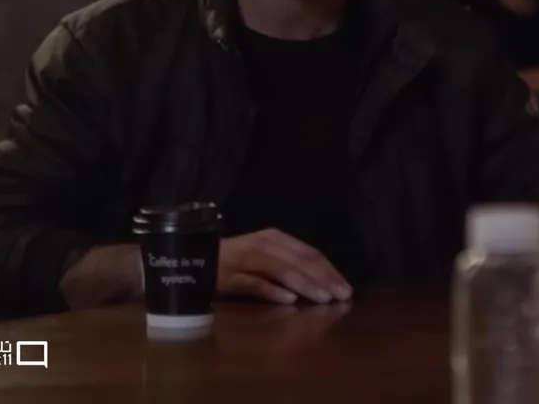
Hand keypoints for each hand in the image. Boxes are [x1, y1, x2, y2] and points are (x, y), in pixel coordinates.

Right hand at [217, 228, 351, 304]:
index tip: (347, 288)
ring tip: (323, 299)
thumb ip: (289, 267)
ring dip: (305, 284)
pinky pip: (254, 283)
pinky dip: (273, 290)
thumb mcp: (264, 258)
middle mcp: (263, 244)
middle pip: (299, 260)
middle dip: (323, 278)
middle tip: (342, 296)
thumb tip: (322, 284)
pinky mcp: (228, 276)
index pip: (309, 253)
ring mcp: (244, 258)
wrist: (191, 261)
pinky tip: (289, 300)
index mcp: (275, 238)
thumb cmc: (233, 262)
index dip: (329, 270)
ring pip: (281, 269)